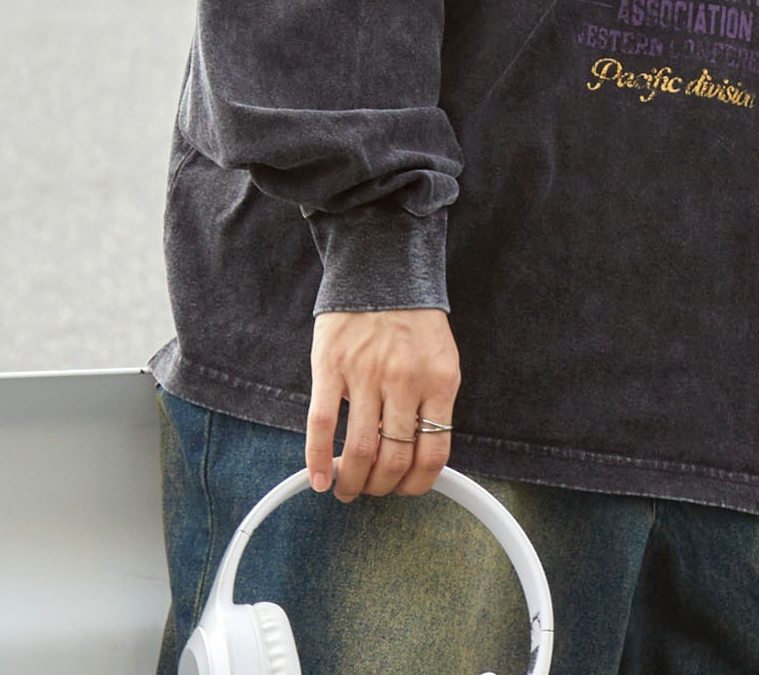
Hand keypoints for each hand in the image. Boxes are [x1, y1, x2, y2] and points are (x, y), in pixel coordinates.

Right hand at [306, 308, 460, 501]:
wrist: (382, 268)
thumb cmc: (413, 318)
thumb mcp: (440, 358)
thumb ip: (433, 403)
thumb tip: (419, 456)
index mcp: (439, 380)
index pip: (433, 453)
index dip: (417, 484)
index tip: (405, 490)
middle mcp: (405, 380)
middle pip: (394, 458)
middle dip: (381, 487)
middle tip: (371, 490)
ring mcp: (366, 373)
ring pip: (360, 449)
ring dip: (352, 481)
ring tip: (346, 487)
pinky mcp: (331, 366)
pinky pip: (323, 424)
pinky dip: (317, 459)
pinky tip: (319, 479)